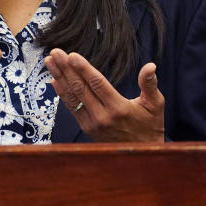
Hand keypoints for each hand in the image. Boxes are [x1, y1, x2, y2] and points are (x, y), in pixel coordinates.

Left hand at [44, 48, 164, 142]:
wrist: (141, 153)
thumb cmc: (150, 126)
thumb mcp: (156, 104)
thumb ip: (150, 84)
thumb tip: (151, 66)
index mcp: (119, 108)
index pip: (97, 84)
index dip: (83, 69)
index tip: (71, 55)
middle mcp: (102, 116)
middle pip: (80, 88)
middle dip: (66, 68)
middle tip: (55, 52)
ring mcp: (92, 123)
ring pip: (72, 97)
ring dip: (60, 78)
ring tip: (50, 62)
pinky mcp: (87, 127)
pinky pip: (71, 107)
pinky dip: (62, 93)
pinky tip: (54, 80)